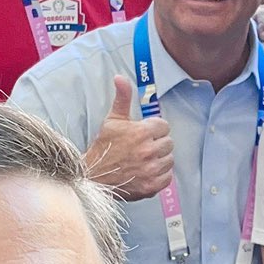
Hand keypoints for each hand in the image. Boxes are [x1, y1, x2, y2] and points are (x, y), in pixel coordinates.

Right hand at [82, 75, 171, 200]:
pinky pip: (167, 177)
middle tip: (143, 147)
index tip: (143, 134)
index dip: (154, 129)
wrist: (93, 176)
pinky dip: (160, 175)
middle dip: (158, 143)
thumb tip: (120, 77)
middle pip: (169, 143)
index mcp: (141, 132)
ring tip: (145, 159)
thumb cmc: (103, 147)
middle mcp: (148, 151)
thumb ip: (122, 98)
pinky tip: (147, 171)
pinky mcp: (151, 186)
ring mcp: (150, 170)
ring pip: (170, 160)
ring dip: (160, 159)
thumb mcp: (113, 120)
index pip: (164, 126)